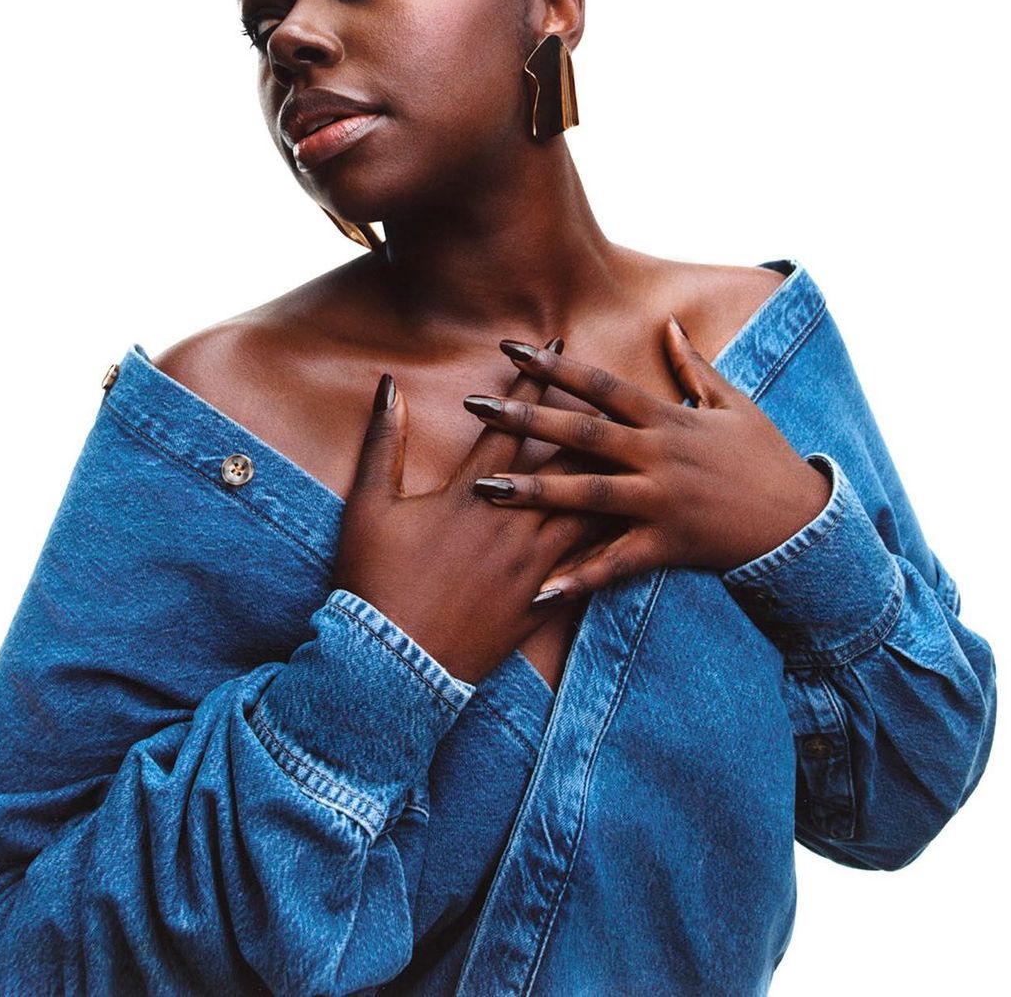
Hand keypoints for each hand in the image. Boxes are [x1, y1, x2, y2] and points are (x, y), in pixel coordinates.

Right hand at [331, 338, 626, 685]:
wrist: (393, 666)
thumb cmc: (375, 580)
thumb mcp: (370, 505)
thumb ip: (383, 442)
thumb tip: (388, 387)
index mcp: (471, 494)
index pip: (511, 424)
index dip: (535, 381)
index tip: (556, 346)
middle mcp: (512, 523)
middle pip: (563, 461)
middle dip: (590, 418)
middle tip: (620, 389)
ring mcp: (532, 565)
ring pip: (586, 509)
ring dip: (612, 477)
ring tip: (641, 452)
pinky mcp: (540, 604)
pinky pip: (587, 569)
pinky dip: (611, 544)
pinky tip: (637, 530)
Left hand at [461, 315, 833, 601]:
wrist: (802, 522)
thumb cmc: (766, 458)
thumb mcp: (734, 404)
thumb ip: (695, 365)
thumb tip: (669, 324)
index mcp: (667, 419)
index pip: (601, 386)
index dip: (555, 368)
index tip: (512, 350)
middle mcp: (658, 456)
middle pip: (581, 433)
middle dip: (524, 419)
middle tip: (474, 407)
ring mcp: (660, 502)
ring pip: (587, 495)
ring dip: (534, 491)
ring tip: (485, 489)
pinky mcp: (667, 544)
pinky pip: (615, 562)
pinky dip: (579, 576)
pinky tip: (539, 588)